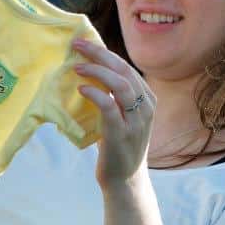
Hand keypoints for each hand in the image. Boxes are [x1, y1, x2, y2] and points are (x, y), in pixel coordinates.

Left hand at [71, 38, 155, 189]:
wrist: (125, 181)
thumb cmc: (118, 146)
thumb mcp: (122, 116)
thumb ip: (115, 97)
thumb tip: (90, 71)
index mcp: (148, 99)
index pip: (126, 67)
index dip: (105, 52)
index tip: (84, 43)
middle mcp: (146, 107)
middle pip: (124, 70)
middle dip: (99, 54)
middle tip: (77, 45)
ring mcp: (136, 121)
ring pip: (120, 84)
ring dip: (96, 71)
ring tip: (77, 66)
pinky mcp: (122, 134)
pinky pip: (110, 106)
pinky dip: (95, 93)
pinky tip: (81, 88)